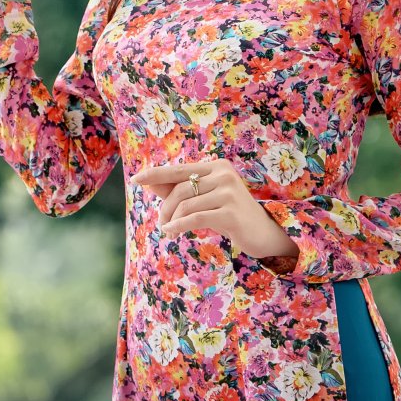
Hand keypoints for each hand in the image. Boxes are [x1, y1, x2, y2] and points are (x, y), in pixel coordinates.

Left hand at [133, 159, 299, 259]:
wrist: (265, 234)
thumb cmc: (231, 215)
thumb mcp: (206, 200)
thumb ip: (181, 190)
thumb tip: (150, 183)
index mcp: (217, 166)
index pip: (179, 169)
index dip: (155, 174)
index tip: (135, 180)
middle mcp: (223, 174)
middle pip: (180, 189)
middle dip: (165, 207)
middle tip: (161, 223)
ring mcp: (228, 192)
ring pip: (186, 204)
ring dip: (171, 219)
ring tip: (167, 229)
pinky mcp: (230, 212)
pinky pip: (195, 218)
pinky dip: (179, 226)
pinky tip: (172, 233)